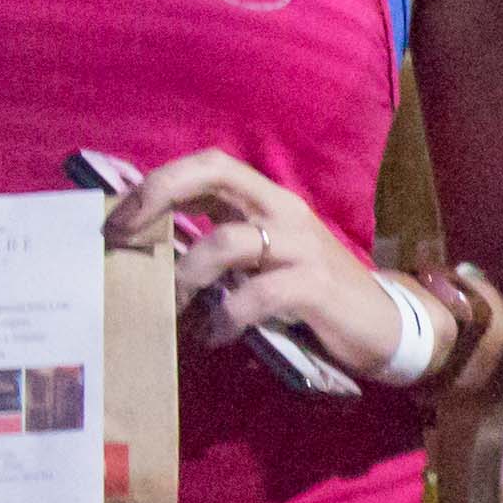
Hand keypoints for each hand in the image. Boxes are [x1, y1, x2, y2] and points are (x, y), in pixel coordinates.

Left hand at [110, 146, 432, 383]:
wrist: (385, 323)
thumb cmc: (312, 295)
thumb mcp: (265, 263)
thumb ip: (222, 251)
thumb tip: (153, 259)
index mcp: (267, 200)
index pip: (209, 165)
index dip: (159, 182)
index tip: (117, 218)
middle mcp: (283, 211)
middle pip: (215, 173)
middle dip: (158, 197)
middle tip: (122, 238)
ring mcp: (301, 246)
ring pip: (228, 241)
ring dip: (188, 276)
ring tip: (174, 310)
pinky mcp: (315, 286)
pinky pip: (259, 295)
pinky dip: (226, 318)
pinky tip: (215, 337)